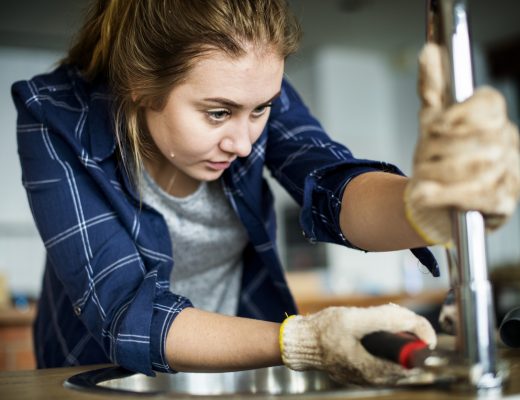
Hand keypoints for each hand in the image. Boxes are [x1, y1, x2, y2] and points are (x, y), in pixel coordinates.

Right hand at [279, 303, 436, 385]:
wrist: (303, 343)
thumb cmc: (324, 330)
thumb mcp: (354, 318)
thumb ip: (385, 319)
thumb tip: (413, 321)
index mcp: (376, 369)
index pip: (415, 357)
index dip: (419, 336)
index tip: (410, 320)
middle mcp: (375, 379)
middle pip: (408, 358)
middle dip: (406, 333)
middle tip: (392, 315)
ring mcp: (369, 379)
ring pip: (397, 358)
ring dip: (395, 338)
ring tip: (379, 321)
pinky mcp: (362, 373)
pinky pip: (385, 360)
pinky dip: (385, 345)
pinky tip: (371, 330)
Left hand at [405, 43, 519, 244]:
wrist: (440, 199)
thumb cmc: (440, 156)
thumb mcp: (432, 120)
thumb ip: (432, 88)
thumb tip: (428, 52)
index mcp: (494, 118)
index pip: (488, 103)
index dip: (460, 113)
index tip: (434, 126)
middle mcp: (507, 143)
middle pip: (475, 137)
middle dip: (439, 149)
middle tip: (421, 157)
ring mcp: (509, 173)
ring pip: (472, 168)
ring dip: (437, 173)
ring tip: (422, 177)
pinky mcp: (502, 202)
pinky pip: (473, 196)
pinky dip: (444, 195)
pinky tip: (426, 194)